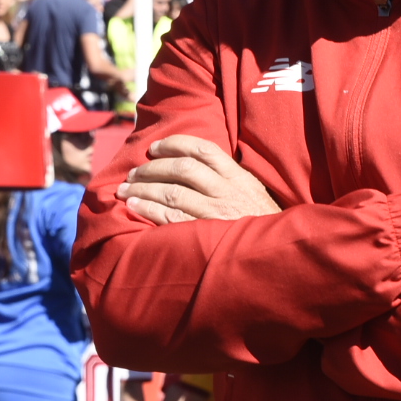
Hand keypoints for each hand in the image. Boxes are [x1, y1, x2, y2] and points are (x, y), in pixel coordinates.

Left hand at [115, 135, 280, 224]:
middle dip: (151, 168)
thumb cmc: (263, 223)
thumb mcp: (254, 192)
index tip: (154, 147)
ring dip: (143, 188)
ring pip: (171, 192)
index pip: (202, 150)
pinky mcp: (204, 235)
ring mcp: (215, 213)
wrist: (276, 255)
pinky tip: (134, 207)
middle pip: (181, 169)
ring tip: (125, 190)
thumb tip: (195, 165)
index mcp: (238, 177)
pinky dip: (148, 210)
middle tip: (132, 172)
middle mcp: (226, 191)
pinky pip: (170, 218)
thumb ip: (229, 178)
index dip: (174, 144)